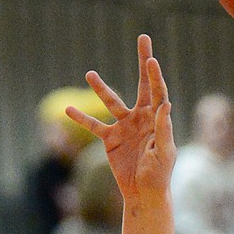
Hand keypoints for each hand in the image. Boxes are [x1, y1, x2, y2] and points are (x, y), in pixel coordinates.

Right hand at [67, 34, 174, 205]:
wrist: (143, 193)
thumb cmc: (159, 175)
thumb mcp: (163, 152)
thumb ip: (163, 128)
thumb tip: (165, 104)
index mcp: (157, 120)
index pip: (157, 92)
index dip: (154, 76)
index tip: (150, 59)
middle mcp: (142, 118)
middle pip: (142, 85)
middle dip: (142, 63)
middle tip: (143, 39)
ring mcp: (125, 126)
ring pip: (112, 102)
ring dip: (101, 88)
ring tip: (90, 74)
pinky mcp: (110, 139)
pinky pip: (93, 126)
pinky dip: (81, 119)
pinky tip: (67, 110)